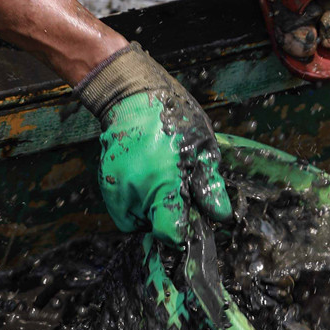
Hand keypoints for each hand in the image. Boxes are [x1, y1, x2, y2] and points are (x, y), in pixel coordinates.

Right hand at [75, 43, 231, 246]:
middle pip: (153, 229)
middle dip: (168, 218)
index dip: (183, 231)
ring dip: (150, 212)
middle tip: (178, 192)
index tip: (191, 220)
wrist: (132, 95)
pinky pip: (123, 210)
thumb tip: (222, 215)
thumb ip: (209, 185)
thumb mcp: (202, 146)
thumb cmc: (173, 116)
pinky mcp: (106, 185)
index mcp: (162, 184)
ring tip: (161, 181)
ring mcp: (117, 190)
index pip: (170, 234)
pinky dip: (136, 203)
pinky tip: (146, 178)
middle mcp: (135, 192)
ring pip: (137, 221)